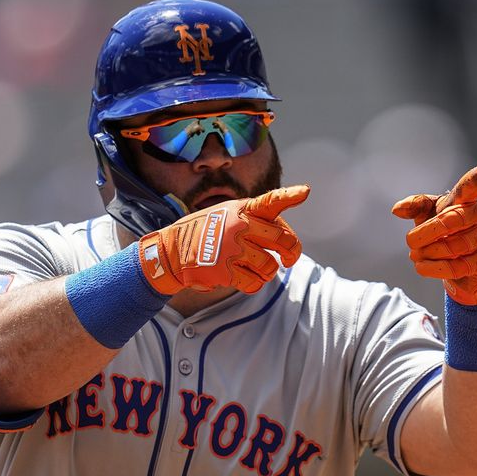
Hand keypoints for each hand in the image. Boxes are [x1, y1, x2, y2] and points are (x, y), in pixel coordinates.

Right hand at [139, 185, 309, 294]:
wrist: (171, 251)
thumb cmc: (204, 233)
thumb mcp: (225, 214)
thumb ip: (254, 219)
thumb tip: (284, 237)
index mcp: (242, 210)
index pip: (270, 201)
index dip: (289, 196)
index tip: (305, 192)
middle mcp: (240, 226)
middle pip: (283, 240)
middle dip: (290, 252)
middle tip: (289, 259)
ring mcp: (233, 249)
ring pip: (270, 266)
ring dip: (267, 271)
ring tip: (256, 268)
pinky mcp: (226, 271)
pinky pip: (255, 283)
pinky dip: (254, 284)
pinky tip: (245, 278)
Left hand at [391, 164, 476, 304]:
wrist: (466, 264)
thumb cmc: (445, 231)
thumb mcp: (429, 214)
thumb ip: (415, 206)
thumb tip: (396, 209)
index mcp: (464, 201)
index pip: (469, 188)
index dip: (476, 179)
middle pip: (452, 220)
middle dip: (426, 232)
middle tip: (410, 241)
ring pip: (454, 246)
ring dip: (428, 252)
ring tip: (416, 255)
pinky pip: (458, 266)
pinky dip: (434, 268)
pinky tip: (421, 266)